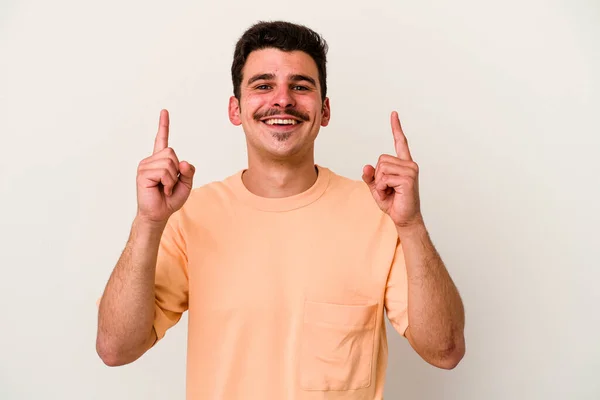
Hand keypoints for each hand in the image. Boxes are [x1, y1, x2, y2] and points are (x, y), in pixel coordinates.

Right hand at [136, 109, 195, 224]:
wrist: (158, 214)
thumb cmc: (170, 199)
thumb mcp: (186, 184)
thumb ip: (188, 172)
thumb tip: (183, 162)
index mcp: (160, 161)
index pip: (162, 139)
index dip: (163, 125)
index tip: (164, 111)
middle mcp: (151, 160)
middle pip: (172, 153)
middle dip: (177, 171)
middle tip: (170, 184)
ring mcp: (145, 166)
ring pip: (169, 162)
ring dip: (172, 179)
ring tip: (165, 188)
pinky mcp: (143, 173)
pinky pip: (164, 172)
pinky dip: (168, 183)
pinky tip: (162, 189)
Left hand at [362, 111, 421, 227]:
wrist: (404, 218)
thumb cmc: (393, 203)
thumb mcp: (377, 188)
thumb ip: (371, 177)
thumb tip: (366, 166)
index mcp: (404, 164)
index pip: (400, 142)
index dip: (396, 128)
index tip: (393, 114)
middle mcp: (409, 164)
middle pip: (381, 159)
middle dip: (378, 176)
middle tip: (387, 189)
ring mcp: (410, 170)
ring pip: (381, 168)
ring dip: (380, 183)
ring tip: (390, 192)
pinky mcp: (408, 178)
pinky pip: (384, 177)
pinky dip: (383, 188)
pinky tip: (392, 194)